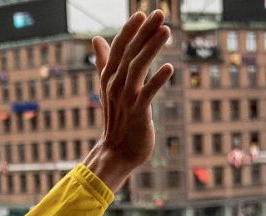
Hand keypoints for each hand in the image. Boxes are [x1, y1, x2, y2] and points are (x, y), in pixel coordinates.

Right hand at [81, 10, 174, 191]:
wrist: (117, 152)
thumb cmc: (118, 120)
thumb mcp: (109, 88)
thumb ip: (104, 62)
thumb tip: (96, 39)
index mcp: (109, 77)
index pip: (118, 48)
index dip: (130, 30)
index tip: (142, 14)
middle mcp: (115, 85)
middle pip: (130, 53)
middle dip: (144, 32)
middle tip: (160, 13)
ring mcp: (126, 98)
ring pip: (138, 67)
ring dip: (152, 48)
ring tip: (167, 31)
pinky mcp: (138, 113)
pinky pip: (147, 93)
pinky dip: (157, 80)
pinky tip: (169, 68)